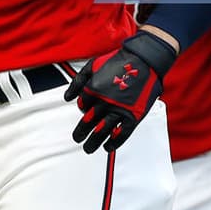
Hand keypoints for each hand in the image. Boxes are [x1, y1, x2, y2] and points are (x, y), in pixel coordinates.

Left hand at [64, 30, 175, 152]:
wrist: (143, 60)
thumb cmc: (118, 62)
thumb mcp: (91, 66)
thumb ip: (77, 82)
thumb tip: (67, 98)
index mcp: (93, 89)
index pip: (82, 106)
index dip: (83, 109)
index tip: (85, 111)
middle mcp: (104, 102)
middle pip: (88, 122)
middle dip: (81, 133)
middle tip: (77, 139)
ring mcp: (119, 110)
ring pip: (102, 131)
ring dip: (94, 142)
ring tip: (88, 149)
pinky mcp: (133, 115)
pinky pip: (122, 134)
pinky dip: (114, 142)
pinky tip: (107, 148)